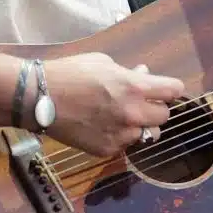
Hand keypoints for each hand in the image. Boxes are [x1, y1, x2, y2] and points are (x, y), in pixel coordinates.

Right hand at [41, 51, 184, 156]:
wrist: (39, 99)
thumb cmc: (69, 74)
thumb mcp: (103, 63)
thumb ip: (128, 73)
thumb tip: (143, 75)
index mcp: (134, 87)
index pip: (173, 90)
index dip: (170, 88)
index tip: (165, 88)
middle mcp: (132, 113)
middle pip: (164, 116)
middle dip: (156, 107)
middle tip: (142, 103)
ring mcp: (120, 134)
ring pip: (147, 134)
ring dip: (141, 125)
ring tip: (123, 117)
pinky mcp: (107, 149)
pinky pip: (125, 144)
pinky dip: (120, 136)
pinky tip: (103, 126)